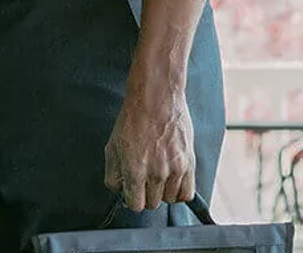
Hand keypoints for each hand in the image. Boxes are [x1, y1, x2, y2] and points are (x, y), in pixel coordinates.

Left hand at [103, 90, 195, 211]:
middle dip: (147, 194)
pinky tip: (173, 181)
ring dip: (163, 192)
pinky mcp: (189, 162)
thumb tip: (118, 190)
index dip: (132, 199)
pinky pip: (188, 192)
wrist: (156, 98)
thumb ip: (113, 174)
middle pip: (153, 204)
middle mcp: (156, 173)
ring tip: (159, 177)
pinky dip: (180, 191)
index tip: (133, 191)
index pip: (135, 205)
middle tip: (145, 180)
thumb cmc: (134, 119)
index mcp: (135, 171)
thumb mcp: (112, 147)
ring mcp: (175, 169)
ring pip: (170, 199)